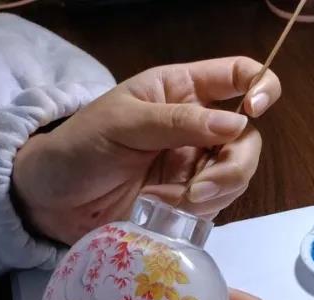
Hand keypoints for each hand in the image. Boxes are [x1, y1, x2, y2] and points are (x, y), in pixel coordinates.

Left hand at [13, 57, 280, 244]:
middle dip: (234, 164)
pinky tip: (168, 210)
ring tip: (173, 202)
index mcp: (183, 90)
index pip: (239, 76)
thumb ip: (179, 121)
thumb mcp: (122, 123)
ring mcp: (199, 164)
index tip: (254, 109)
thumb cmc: (80, 147)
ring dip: (215, 191)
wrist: (53, 202)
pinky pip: (220, 202)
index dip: (260, 85)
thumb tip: (238, 124)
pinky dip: (199, 210)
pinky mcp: (194, 199)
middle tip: (201, 187)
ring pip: (239, 174)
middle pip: (248, 137)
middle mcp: (200, 125)